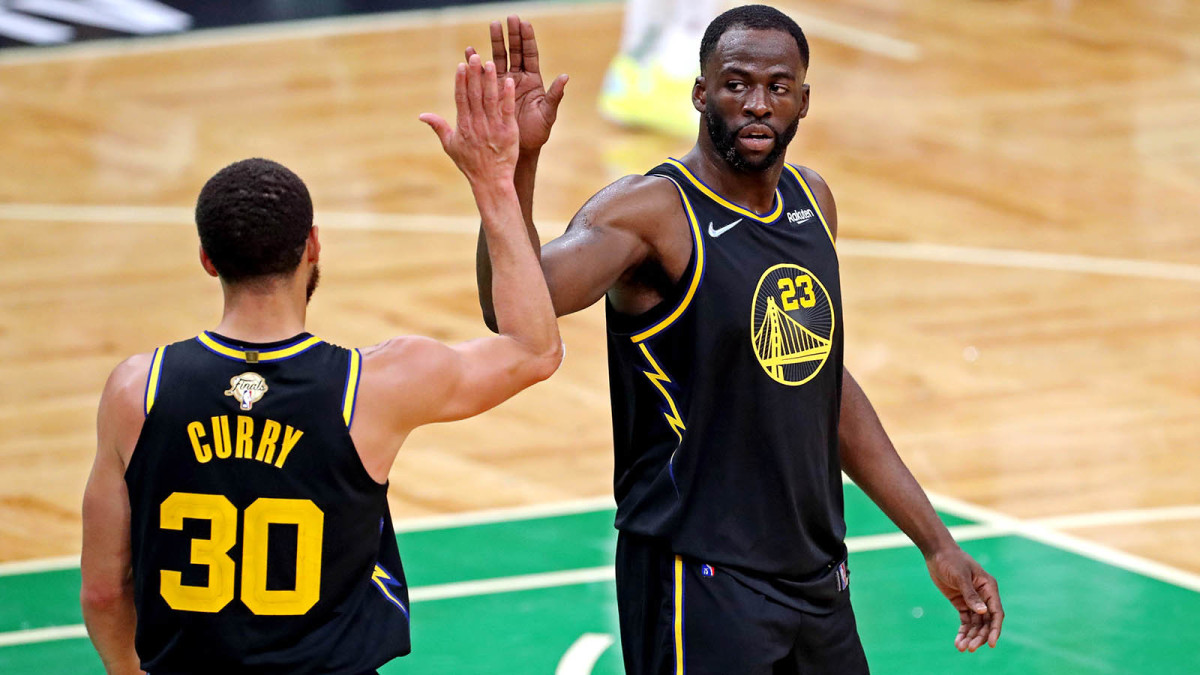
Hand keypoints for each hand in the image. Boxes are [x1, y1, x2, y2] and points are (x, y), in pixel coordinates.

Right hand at [420, 54, 518, 185]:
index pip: (461, 99)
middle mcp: (477, 124)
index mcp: (463, 125)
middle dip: (474, 75)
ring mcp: (493, 127)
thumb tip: (421, 115)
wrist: (491, 181)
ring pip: (491, 100)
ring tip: (490, 63)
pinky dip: (508, 96)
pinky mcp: (508, 132)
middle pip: (475, 95)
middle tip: (475, 57)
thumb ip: (438, 127)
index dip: (461, 81)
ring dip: (490, 81)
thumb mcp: (450, 146)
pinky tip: (508, 82)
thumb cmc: (470, 164)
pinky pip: (507, 111)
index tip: (461, 65)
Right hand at [465, 15, 567, 153]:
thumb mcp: (548, 113)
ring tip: (493, 25)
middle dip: (512, 34)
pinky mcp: (492, 92)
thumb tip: (565, 77)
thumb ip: (555, 95)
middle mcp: (519, 78)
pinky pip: (483, 74)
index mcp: (533, 81)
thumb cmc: (538, 132)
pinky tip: (470, 50)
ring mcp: (504, 83)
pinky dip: (477, 63)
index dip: (527, 39)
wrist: (521, 147)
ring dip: (496, 42)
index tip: (524, 23)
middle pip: (515, 51)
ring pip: (499, 58)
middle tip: (509, 18)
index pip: (530, 55)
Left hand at [926, 546, 1003, 651]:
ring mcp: (973, 601)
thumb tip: (983, 612)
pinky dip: (963, 632)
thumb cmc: (951, 560)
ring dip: (970, 637)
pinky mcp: (961, 603)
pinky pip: (965, 621)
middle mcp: (984, 596)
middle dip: (980, 637)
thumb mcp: (960, 576)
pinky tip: (958, 642)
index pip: (996, 613)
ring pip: (976, 624)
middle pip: (986, 622)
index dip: (995, 629)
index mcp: (989, 588)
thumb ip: (971, 595)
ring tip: (961, 648)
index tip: (991, 644)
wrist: (937, 553)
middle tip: (970, 648)